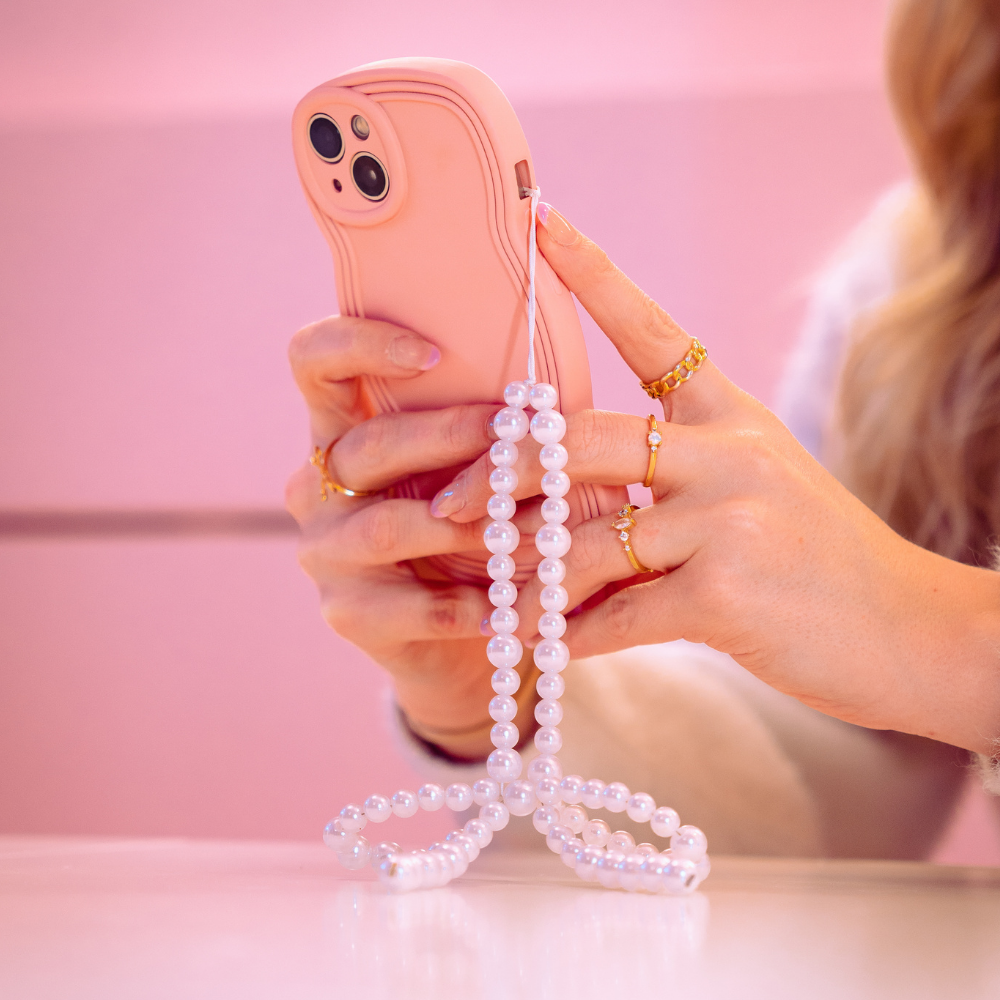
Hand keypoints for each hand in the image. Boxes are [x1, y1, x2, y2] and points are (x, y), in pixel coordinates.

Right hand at [285, 315, 532, 756]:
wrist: (465, 628)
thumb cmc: (479, 525)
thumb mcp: (476, 467)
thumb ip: (488, 428)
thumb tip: (545, 395)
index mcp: (340, 431)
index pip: (313, 363)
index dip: (359, 345)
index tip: (434, 355)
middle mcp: (316, 486)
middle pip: (369, 446)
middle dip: (452, 436)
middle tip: (519, 434)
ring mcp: (324, 551)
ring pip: (387, 528)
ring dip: (471, 527)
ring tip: (538, 528)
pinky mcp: (346, 613)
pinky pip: (416, 606)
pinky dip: (476, 603)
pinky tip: (520, 602)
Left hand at [433, 206, 999, 755]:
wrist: (909, 632)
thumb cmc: (818, 561)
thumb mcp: (754, 489)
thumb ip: (673, 477)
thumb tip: (575, 492)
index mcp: (729, 415)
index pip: (650, 326)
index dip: (590, 272)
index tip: (538, 220)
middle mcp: (728, 450)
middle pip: (582, 438)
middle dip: (504, 471)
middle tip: (448, 503)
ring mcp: (729, 518)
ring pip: (590, 538)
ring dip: (532, 577)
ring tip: (492, 603)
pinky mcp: (726, 593)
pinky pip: (620, 613)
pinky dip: (575, 637)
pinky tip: (550, 649)